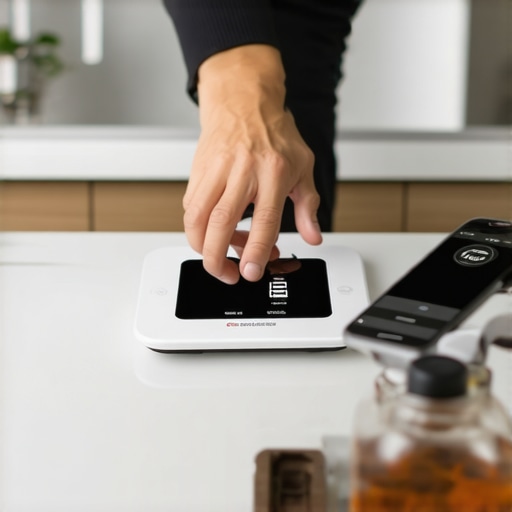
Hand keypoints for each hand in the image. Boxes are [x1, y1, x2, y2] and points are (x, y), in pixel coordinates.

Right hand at [183, 45, 321, 283]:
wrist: (243, 103)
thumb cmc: (275, 135)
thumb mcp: (303, 167)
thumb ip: (308, 206)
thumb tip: (313, 237)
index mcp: (274, 172)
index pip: (264, 220)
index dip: (256, 251)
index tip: (251, 272)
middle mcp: (243, 171)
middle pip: (221, 222)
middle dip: (217, 257)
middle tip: (227, 274)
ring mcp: (217, 169)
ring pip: (196, 215)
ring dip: (200, 245)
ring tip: (215, 257)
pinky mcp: (198, 170)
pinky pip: (190, 205)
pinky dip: (196, 226)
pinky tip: (211, 230)